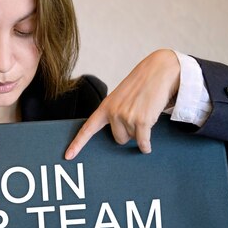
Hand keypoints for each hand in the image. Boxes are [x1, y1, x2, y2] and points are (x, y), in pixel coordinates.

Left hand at [65, 49, 179, 158]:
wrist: (159, 71)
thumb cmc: (141, 85)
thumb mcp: (121, 97)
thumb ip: (115, 113)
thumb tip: (119, 135)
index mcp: (105, 106)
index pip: (88, 128)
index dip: (77, 144)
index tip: (68, 156)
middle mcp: (113, 112)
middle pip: (118, 139)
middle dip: (128, 132)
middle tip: (137, 116)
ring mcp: (126, 117)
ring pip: (133, 139)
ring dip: (140, 131)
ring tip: (145, 113)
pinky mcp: (142, 121)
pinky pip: (142, 142)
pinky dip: (146, 146)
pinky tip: (147, 145)